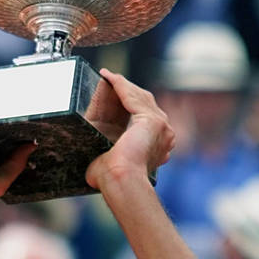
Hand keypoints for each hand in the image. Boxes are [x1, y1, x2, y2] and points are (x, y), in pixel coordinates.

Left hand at [85, 69, 174, 190]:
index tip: (114, 97)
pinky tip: (107, 77)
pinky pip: (131, 95)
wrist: (119, 181)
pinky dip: (118, 84)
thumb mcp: (110, 160)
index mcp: (156, 145)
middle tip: (109, 81)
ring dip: (121, 86)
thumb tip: (94, 160)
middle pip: (144, 103)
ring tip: (107, 77)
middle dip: (125, 92)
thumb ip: (108, 153)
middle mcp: (164, 135)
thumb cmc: (112, 180)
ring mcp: (161, 126)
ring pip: (139, 97)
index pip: (144, 117)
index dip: (129, 104)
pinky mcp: (151, 119)